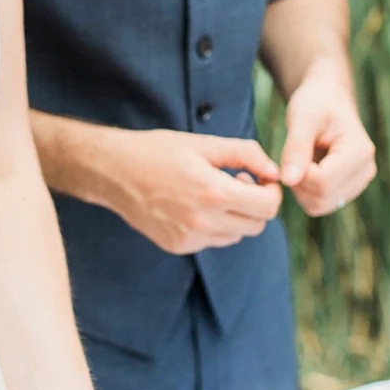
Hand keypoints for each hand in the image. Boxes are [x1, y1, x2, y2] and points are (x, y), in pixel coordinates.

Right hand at [107, 128, 283, 254]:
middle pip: (257, 225)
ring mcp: (190, 238)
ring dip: (236, 216)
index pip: (268, 206)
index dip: (271, 190)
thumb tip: (276, 171)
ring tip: (215, 192)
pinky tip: (195, 204)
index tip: (259, 177)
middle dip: (257, 204)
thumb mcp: (204, 143)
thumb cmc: (159, 151)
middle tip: (240, 181)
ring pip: (237, 235)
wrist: (114, 171)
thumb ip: (246, 153)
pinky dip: (215, 225)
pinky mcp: (178, 246)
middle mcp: (203, 221)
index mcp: (213, 192)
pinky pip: (213, 240)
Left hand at [280, 65, 375, 216]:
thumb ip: (296, 149)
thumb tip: (287, 181)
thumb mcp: (302, 118)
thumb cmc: (316, 103)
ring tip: (300, 160)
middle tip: (292, 156)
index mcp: (360, 152)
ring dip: (301, 188)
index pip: (323, 182)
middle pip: (322, 198)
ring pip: (320, 206)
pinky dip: (305, 192)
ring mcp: (359, 183)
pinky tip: (305, 169)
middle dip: (298, 182)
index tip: (292, 152)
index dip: (299, 173)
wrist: (328, 99)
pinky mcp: (348, 190)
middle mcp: (366, 171)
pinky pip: (320, 205)